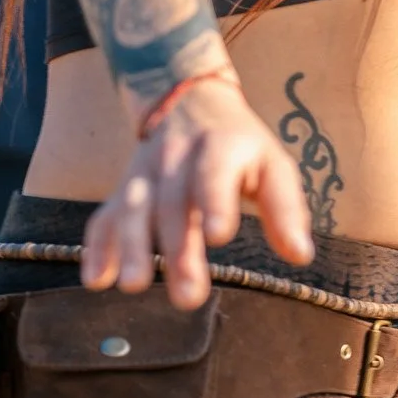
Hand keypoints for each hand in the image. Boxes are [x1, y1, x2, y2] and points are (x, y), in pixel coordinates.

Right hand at [82, 75, 312, 309]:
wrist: (190, 101)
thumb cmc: (240, 146)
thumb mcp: (272, 164)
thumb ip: (285, 208)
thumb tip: (301, 256)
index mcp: (221, 147)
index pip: (215, 173)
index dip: (215, 201)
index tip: (219, 236)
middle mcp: (177, 157)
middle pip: (173, 203)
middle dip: (179, 249)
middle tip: (188, 296)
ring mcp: (145, 172)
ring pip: (133, 207)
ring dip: (131, 246)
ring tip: (135, 285)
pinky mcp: (124, 188)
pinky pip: (105, 216)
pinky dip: (98, 246)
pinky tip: (96, 279)